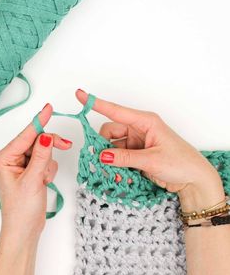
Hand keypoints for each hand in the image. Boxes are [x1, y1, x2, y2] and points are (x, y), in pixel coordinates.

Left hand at [0, 103, 72, 241]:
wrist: (26, 229)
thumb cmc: (21, 210)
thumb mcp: (32, 181)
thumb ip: (41, 157)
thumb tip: (46, 136)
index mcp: (6, 158)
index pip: (26, 135)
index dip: (39, 122)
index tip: (49, 109)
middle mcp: (13, 159)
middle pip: (37, 140)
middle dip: (50, 146)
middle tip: (66, 145)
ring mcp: (24, 165)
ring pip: (44, 150)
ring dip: (49, 163)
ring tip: (43, 179)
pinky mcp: (32, 171)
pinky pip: (47, 160)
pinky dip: (49, 169)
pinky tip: (44, 182)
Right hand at [76, 89, 224, 211]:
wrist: (193, 179)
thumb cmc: (181, 163)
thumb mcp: (151, 160)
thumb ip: (125, 158)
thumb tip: (102, 155)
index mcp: (146, 122)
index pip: (116, 111)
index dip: (97, 103)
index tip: (80, 95)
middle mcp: (140, 130)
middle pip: (110, 132)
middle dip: (103, 146)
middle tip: (101, 161)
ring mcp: (137, 143)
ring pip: (113, 147)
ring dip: (110, 160)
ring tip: (116, 174)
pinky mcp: (137, 155)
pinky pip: (119, 157)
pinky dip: (116, 166)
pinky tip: (120, 176)